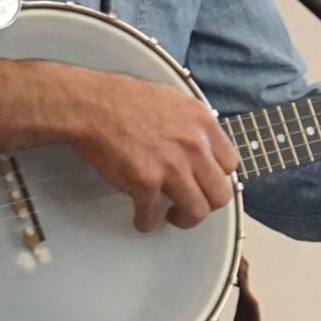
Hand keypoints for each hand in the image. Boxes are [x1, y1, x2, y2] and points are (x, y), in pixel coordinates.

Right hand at [66, 70, 238, 232]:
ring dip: (185, 220)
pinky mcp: (145, 182)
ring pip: (197, 211)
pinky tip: (141, 218)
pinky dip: (146, 222)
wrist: (89, 105)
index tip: (206, 182)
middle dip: (207, 204)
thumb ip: (192, 125)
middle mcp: (194, 146)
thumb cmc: (122, 99)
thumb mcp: (173, 101)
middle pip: (221, 193)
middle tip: (192, 204)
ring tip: (172, 216)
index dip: (217, 177)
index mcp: (203, 123)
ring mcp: (171, 166)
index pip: (230, 164)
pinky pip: (153, 215)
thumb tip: (200, 144)